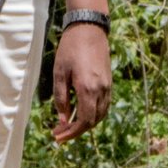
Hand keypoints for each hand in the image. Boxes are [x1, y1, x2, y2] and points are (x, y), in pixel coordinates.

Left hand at [50, 23, 113, 141]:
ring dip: (85, 124)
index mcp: (88, 88)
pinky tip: (80, 112)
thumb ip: (60, 98)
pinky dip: (92, 114)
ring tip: (68, 125)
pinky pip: (103, 106)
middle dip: (76, 131)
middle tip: (59, 133)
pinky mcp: (109, 83)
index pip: (84, 121)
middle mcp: (101, 91)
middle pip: (92, 122)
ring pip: (100, 115)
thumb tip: (63, 120)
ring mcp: (107, 87)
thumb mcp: (59, 73)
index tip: (58, 138)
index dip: (71, 133)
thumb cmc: (70, 49)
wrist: (90, 30)